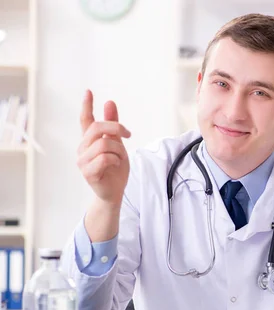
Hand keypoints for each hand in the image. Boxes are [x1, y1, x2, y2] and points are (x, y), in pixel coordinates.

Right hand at [77, 90, 130, 204]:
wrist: (114, 192)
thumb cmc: (115, 169)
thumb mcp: (118, 144)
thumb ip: (114, 126)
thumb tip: (109, 102)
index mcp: (89, 140)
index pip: (85, 120)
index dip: (86, 105)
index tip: (88, 91)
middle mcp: (83, 148)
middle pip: (98, 128)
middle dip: (116, 128)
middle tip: (129, 134)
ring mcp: (82, 160)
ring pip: (104, 144)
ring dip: (119, 150)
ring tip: (120, 159)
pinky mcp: (87, 171)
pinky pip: (105, 158)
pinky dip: (116, 160)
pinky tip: (115, 166)